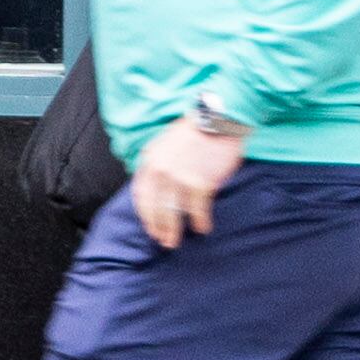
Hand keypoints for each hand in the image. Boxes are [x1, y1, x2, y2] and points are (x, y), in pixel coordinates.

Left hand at [132, 113, 246, 249]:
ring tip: (176, 241)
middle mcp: (160, 170)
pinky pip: (198, 210)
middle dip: (158, 227)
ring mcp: (179, 178)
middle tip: (163, 241)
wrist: (219, 118)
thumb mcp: (165, 144)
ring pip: (173, 212)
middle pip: (154, 207)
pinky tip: (203, 228)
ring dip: (175, 230)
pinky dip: (201, 222)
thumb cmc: (195, 130)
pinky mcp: (201, 183)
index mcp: (149, 159)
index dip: (145, 214)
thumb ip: (158, 164)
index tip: (149, 227)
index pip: (140, 194)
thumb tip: (158, 188)